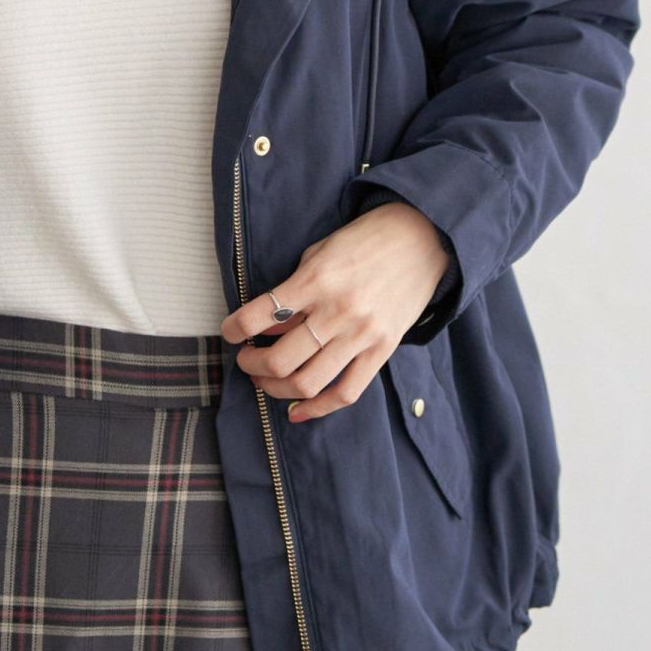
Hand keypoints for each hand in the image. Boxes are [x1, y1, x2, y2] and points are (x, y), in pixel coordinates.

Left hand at [219, 200, 449, 421]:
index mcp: (316, 281)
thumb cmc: (364, 241)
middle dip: (251, 366)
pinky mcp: (382, 351)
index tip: (229, 333)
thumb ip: (292, 291)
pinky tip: (296, 410)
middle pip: (280, 360)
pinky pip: (346, 392)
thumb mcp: (318, 254)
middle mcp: (337, 312)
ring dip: (275, 387)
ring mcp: (362, 336)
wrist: (422, 240)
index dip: (233, 330)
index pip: (259, 316)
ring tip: (266, 379)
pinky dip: (317, 408)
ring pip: (307, 383)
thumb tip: (265, 328)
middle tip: (246, 360)